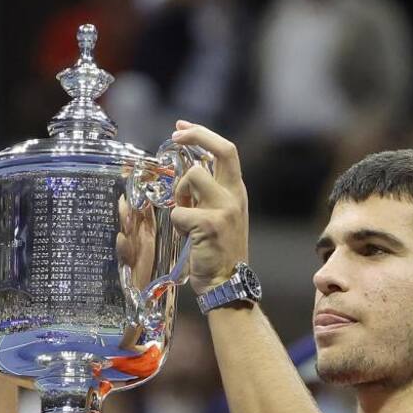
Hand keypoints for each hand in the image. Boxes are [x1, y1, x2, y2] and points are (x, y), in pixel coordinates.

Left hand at [168, 121, 249, 293]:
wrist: (227, 284)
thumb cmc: (218, 251)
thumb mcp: (221, 216)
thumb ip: (209, 195)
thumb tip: (187, 173)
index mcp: (236, 192)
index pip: (227, 150)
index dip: (203, 134)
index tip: (182, 127)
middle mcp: (234, 196)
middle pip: (221, 150)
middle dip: (196, 135)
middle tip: (176, 134)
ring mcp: (224, 209)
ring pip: (193, 176)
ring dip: (179, 193)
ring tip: (184, 214)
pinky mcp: (209, 224)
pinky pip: (179, 212)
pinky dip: (177, 224)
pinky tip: (187, 237)